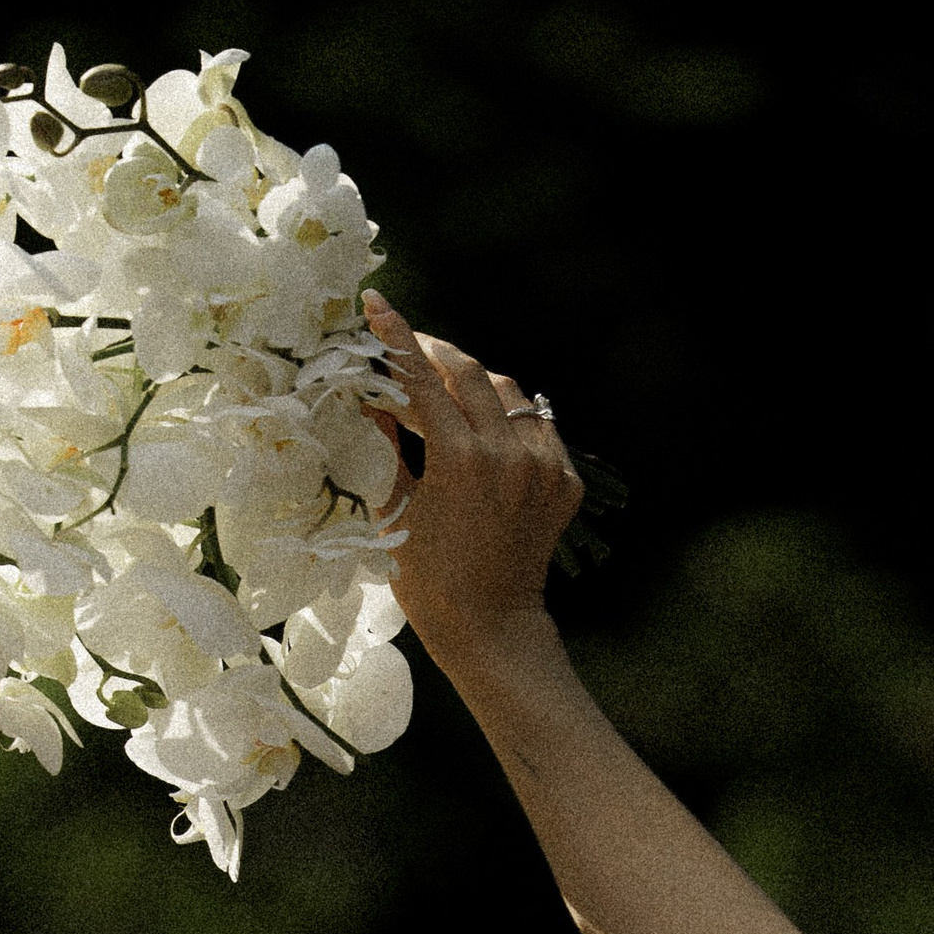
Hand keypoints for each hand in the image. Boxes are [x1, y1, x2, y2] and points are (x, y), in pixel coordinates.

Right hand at [364, 295, 582, 675]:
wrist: (492, 628)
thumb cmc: (430, 581)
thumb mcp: (396, 511)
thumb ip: (385, 448)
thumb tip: (369, 400)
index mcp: (462, 459)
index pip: (422, 379)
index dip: (396, 338)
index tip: (377, 304)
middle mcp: (511, 454)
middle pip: (470, 373)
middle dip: (435, 352)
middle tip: (408, 344)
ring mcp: (545, 466)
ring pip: (509, 394)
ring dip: (475, 383)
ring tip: (445, 387)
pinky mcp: (565, 482)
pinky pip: (537, 427)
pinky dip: (508, 417)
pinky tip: (485, 425)